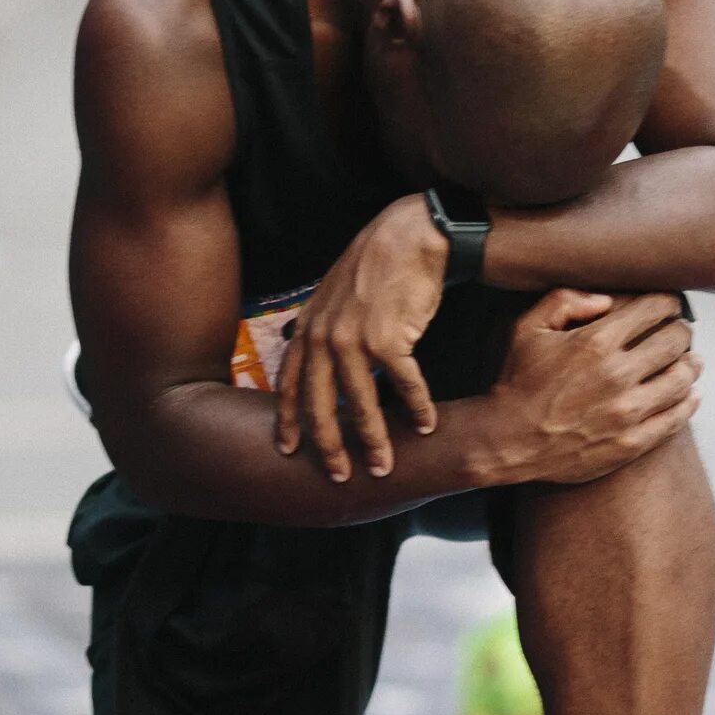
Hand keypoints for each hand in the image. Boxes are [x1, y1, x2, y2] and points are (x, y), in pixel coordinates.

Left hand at [274, 193, 448, 482]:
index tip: (288, 451)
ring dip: (376, 439)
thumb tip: (294, 343)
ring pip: (363, 404)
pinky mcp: (391, 337)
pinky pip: (404, 384)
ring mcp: (355, 338)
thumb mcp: (331, 293)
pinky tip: (426, 425)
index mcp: (308, 329)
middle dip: (330, 446)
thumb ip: (314, 323)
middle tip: (340, 477)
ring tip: (384, 466)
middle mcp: (325, 336)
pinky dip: (417, 407)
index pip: (290, 384)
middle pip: (321, 405)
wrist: (410, 237)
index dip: (288, 421)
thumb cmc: (376, 267)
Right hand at [481, 290, 701, 485]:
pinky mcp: (632, 442)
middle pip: (676, 340)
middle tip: (679, 333)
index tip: (668, 306)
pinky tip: (690, 394)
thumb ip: (564, 301)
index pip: (655, 309)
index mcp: (596, 342)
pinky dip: (689, 402)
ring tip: (690, 361)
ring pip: (683, 378)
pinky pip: (676, 418)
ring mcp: (627, 412)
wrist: (506, 441)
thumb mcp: (526, 328)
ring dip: (691, 365)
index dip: (668, 302)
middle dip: (681, 331)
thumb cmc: (516, 382)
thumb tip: (606, 299)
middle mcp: (617, 375)